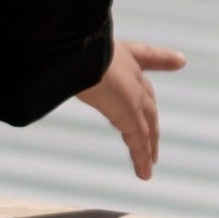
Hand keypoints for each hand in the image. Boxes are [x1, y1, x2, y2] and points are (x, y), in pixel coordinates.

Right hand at [74, 39, 184, 179]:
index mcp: (118, 51)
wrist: (79, 45)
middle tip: (154, 129)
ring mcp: (133, 94)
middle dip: (150, 113)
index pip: (144, 55)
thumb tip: (38, 55)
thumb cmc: (68, 42)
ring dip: (148, 143)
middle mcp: (130, 70)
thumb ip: (65, 60)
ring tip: (151, 158)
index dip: (162, 59)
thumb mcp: (70, 50)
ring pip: (146, 124)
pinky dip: (141, 158)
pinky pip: (139, 142)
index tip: (179, 60)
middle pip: (146, 98)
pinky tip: (145, 174)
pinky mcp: (131, 114)